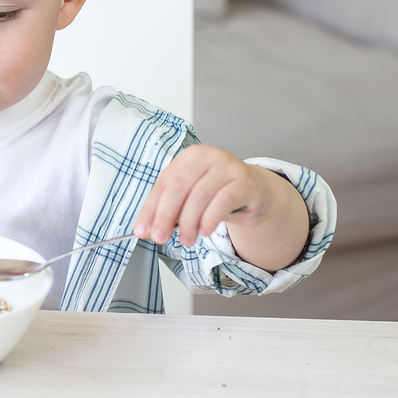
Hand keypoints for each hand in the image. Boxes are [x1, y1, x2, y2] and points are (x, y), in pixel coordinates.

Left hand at [132, 144, 307, 270]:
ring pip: (199, 195)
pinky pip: (224, 200)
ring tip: (186, 240)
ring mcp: (227, 166)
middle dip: (165, 216)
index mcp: (188, 157)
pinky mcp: (245, 181)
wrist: (255, 192)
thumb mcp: (191, 197)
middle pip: (178, 187)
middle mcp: (207, 156)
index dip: (150, 208)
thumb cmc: (217, 193)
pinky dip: (210, 218)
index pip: (163, 183)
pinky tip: (204, 232)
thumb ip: (170, 209)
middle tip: (160, 237)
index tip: (142, 230)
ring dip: (189, 222)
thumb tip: (148, 230)